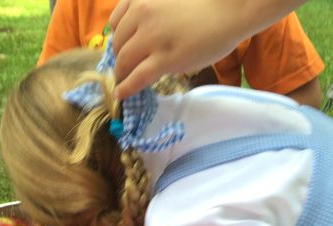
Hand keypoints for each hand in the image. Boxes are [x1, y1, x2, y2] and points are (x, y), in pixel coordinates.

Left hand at [108, 0, 306, 98]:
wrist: (231, 9)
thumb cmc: (207, 4)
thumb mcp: (170, 1)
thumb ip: (153, 13)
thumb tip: (140, 36)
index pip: (115, 23)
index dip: (116, 40)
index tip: (121, 51)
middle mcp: (142, 14)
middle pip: (118, 45)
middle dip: (118, 60)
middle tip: (123, 71)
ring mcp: (152, 37)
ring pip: (123, 62)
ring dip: (121, 76)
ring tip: (123, 83)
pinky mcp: (164, 59)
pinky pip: (136, 78)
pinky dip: (126, 88)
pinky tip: (121, 94)